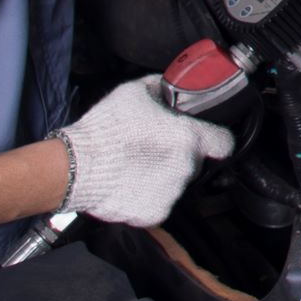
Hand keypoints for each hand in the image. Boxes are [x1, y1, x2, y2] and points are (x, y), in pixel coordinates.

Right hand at [57, 78, 234, 226]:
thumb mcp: (135, 91)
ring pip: (176, 183)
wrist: (76, 167)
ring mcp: (172, 194)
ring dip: (164, 175)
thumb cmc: (105, 128)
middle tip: (155, 147)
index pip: (224, 142)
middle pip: (195, 162)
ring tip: (137, 165)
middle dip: (180, 155)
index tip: (210, 139)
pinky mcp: (155, 213)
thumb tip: (170, 87)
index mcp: (189, 138)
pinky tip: (130, 182)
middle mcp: (186, 168)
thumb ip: (161, 88)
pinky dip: (148, 195)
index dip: (217, 139)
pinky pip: (159, 202)